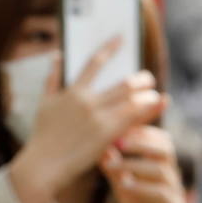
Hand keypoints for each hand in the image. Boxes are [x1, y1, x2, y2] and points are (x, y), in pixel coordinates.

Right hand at [9, 39, 167, 202]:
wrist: (44, 164)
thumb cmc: (43, 135)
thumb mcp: (44, 102)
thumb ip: (52, 77)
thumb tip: (58, 54)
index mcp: (72, 91)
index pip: (94, 63)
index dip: (110, 48)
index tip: (121, 38)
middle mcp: (88, 101)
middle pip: (122, 84)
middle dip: (139, 79)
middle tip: (148, 78)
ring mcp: (99, 118)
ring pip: (131, 100)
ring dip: (147, 95)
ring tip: (156, 94)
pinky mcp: (107, 135)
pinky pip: (132, 119)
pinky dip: (147, 111)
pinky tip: (158, 106)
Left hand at [100, 126, 196, 202]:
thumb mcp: (124, 184)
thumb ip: (113, 166)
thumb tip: (96, 145)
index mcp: (161, 162)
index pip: (156, 136)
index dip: (138, 129)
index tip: (115, 125)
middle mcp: (171, 173)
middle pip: (164, 146)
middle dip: (139, 140)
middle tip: (116, 141)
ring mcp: (174, 190)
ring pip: (160, 168)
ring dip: (133, 163)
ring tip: (111, 164)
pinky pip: (161, 193)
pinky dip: (141, 187)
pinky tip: (124, 185)